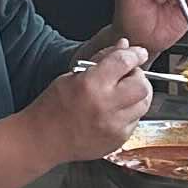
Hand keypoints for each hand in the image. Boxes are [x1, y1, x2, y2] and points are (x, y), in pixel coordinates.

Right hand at [33, 42, 154, 160]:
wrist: (43, 140)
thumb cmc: (52, 107)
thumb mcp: (71, 76)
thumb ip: (101, 60)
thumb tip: (123, 46)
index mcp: (90, 84)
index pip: (125, 62)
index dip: (135, 54)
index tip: (139, 53)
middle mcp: (105, 106)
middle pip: (142, 85)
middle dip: (138, 76)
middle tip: (128, 76)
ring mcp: (113, 126)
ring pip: (143, 104)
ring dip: (137, 95)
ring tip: (122, 94)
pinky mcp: (117, 140)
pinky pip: (135, 121)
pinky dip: (130, 113)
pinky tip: (115, 111)